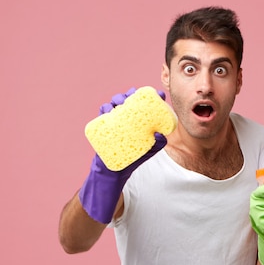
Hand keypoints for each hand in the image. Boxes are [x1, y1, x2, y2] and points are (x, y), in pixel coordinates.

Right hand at [79, 88, 167, 222]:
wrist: (115, 170)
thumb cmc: (134, 157)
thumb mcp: (149, 151)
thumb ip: (158, 144)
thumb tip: (161, 134)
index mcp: (137, 120)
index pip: (144, 104)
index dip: (151, 97)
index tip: (158, 95)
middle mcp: (125, 118)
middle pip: (127, 100)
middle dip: (130, 94)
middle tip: (134, 97)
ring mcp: (114, 121)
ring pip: (113, 104)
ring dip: (116, 99)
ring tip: (121, 103)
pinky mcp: (103, 127)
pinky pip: (102, 114)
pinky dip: (104, 109)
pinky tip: (108, 109)